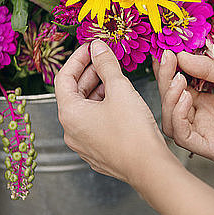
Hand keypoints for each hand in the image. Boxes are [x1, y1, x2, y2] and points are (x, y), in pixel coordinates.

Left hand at [55, 40, 168, 183]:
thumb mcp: (120, 89)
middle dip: (89, 73)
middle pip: (73, 94)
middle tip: (104, 59)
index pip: (64, 78)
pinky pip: (94, 124)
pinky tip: (120, 102)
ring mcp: (84, 144)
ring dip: (97, 91)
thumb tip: (97, 47)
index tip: (91, 47)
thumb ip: (106, 64)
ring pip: (85, 110)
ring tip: (115, 79)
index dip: (77, 59)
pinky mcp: (98, 152)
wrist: (149, 167)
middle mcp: (71, 131)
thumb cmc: (133, 132)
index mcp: (70, 114)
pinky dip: (103, 108)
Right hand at [154, 51, 213, 161]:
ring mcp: (204, 135)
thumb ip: (208, 68)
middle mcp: (201, 119)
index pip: (176, 88)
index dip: (167, 71)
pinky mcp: (211, 148)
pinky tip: (187, 98)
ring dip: (168, 100)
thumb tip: (180, 55)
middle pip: (169, 104)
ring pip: (170, 123)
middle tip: (167, 60)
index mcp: (204, 102)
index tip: (164, 52)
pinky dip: (179, 118)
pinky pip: (184, 137)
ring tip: (179, 80)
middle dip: (165, 81)